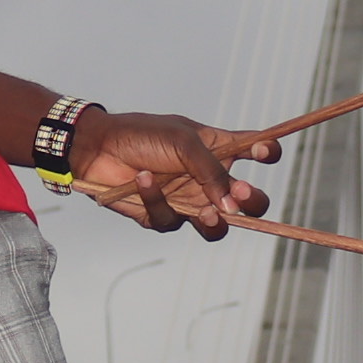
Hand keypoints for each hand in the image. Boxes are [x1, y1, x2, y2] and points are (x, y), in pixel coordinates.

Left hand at [66, 110, 277, 240]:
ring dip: (214, 222)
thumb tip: (232, 205)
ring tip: (207, 213)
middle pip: (246, 203)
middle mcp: (206, 179)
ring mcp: (186, 202)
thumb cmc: (141, 135)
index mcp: (217, 150)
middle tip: (240, 196)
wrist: (95, 149)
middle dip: (252, 202)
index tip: (267, 153)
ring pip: (215, 227)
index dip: (267, 153)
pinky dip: (156, 200)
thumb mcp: (182, 142)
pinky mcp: (161, 217)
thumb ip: (212, 170)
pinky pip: (169, 220)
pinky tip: (143, 179)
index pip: (253, 152)